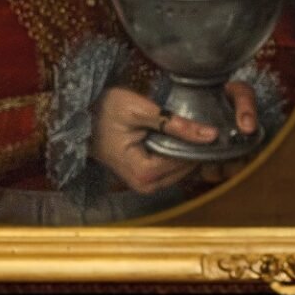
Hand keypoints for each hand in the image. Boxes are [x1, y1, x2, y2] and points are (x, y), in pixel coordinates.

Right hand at [91, 83, 260, 193]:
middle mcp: (144, 184)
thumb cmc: (105, 111)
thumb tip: (210, 135)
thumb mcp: (140, 110)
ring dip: (189, 150)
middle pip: (187, 168)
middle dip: (197, 148)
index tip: (213, 125)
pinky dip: (180, 153)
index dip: (200, 143)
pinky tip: (180, 136)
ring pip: (182, 169)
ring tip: (191, 127)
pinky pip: (173, 167)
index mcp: (143, 172)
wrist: (81, 117)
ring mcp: (145, 184)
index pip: (186, 160)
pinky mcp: (146, 179)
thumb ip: (176, 124)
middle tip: (205, 123)